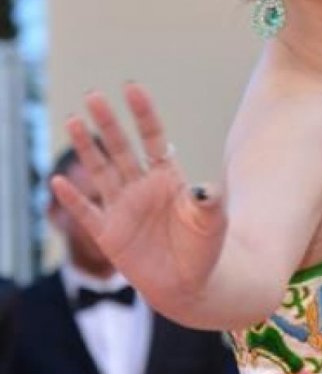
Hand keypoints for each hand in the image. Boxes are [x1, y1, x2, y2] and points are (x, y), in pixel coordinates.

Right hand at [52, 84, 225, 314]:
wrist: (192, 285)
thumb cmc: (205, 249)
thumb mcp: (213, 223)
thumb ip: (209, 204)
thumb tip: (206, 190)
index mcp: (168, 177)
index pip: (153, 138)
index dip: (143, 114)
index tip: (132, 88)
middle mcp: (141, 187)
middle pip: (121, 148)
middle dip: (108, 123)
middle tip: (93, 96)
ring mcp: (123, 209)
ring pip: (100, 172)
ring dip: (86, 149)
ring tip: (73, 121)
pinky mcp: (109, 234)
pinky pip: (86, 213)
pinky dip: (72, 200)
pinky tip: (58, 181)